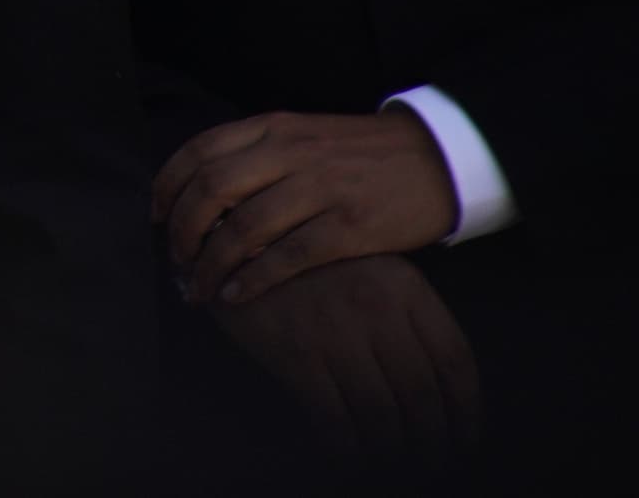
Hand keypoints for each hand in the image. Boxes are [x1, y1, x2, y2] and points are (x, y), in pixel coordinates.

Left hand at [155, 107, 460, 305]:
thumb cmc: (361, 153)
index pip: (199, 151)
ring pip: (243, 228)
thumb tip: (204, 192)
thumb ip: (257, 153)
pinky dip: (253, 279)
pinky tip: (236, 294)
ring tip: (198, 286)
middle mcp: (290, 153)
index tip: (153, 215)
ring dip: (211, 263)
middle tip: (176, 258)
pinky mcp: (350, 226)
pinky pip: (287, 257)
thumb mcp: (303, 134)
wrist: (437, 159)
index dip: (167, 186)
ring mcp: (320, 189)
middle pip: (211, 191)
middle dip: (182, 230)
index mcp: (274, 127)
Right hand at [209, 253, 483, 471]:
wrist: (233, 236)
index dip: (467, 410)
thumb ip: (403, 314)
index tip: (466, 438)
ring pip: (381, 412)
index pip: (455, 361)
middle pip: (422, 395)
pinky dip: (347, 447)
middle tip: (433, 464)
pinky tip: (350, 454)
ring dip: (393, 450)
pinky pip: (333, 417)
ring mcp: (334, 330)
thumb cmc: (308, 261)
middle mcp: (376, 309)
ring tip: (395, 464)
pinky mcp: (294, 351)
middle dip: (433, 441)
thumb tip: (435, 386)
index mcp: (404, 287)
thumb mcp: (368, 268)